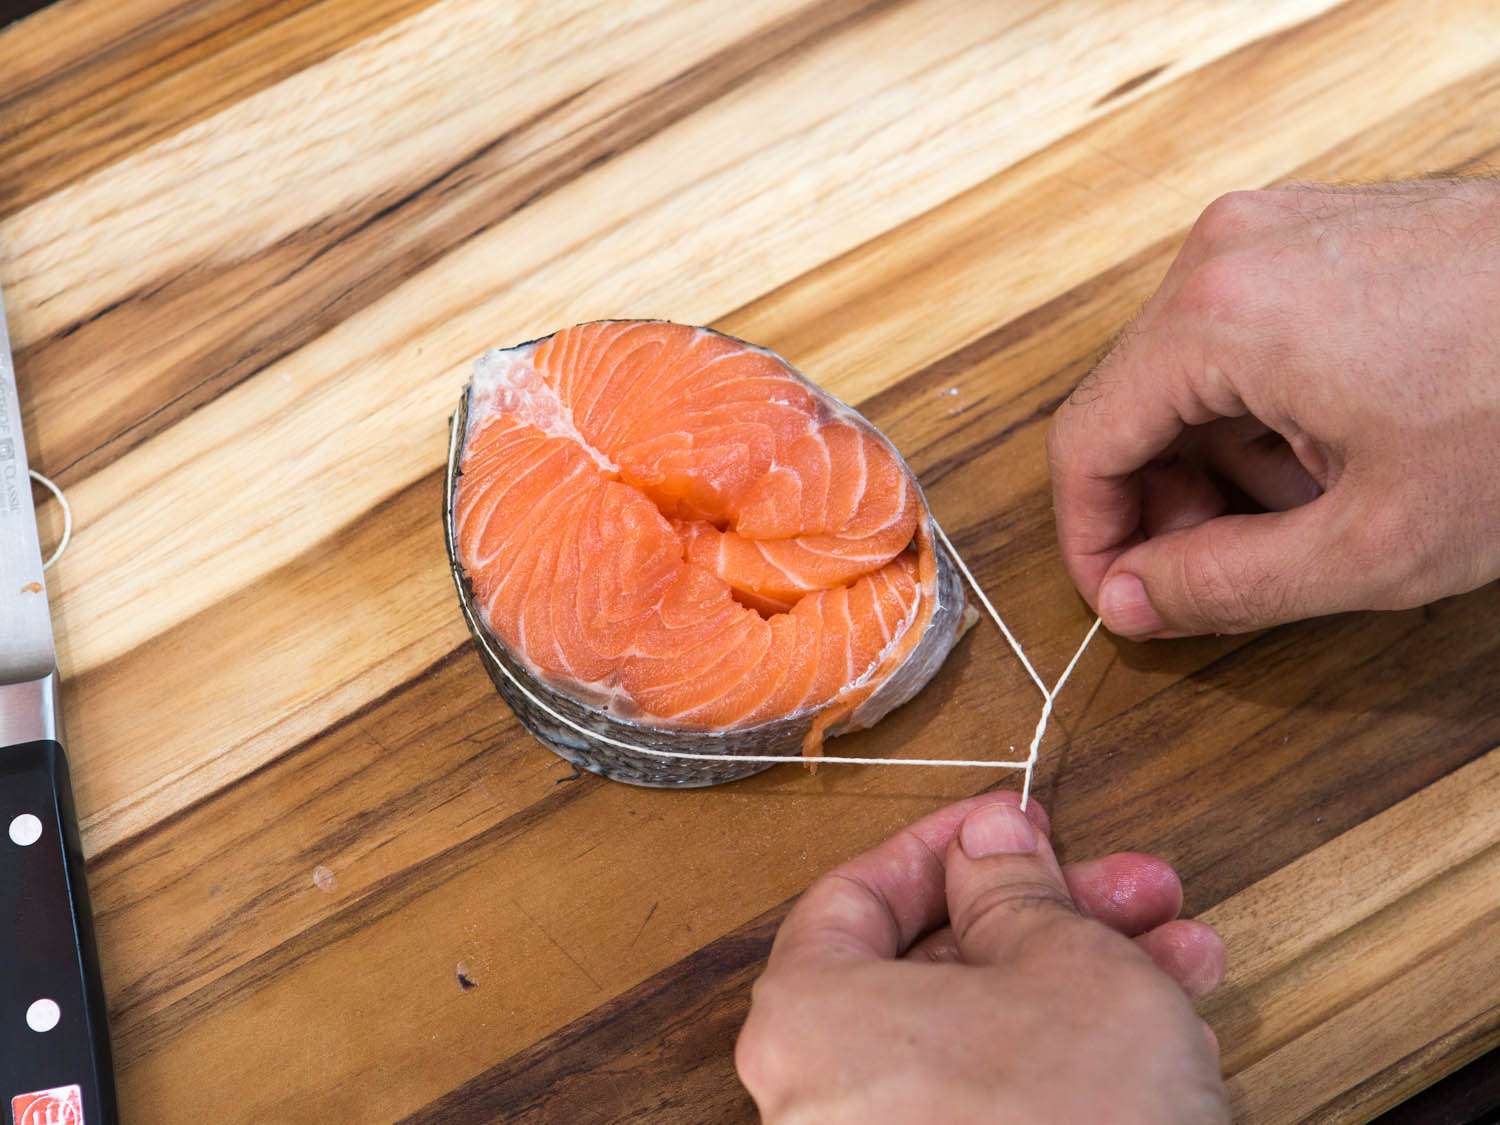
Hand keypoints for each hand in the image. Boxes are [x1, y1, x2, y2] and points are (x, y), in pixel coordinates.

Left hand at [735, 793, 1226, 1123]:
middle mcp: (823, 1097)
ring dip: (1084, 979)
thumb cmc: (1077, 1113)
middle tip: (1126, 884)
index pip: (857, 897)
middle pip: (934, 966)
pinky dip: (1069, 1058)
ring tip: (1179, 951)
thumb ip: (1013, 883)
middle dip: (1048, 912)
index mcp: (807, 1019)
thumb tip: (990, 835)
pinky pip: (996, 1102)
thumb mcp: (1062, 958)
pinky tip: (1166, 1029)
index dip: (949, 848)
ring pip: (982, 1033)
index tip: (1013, 825)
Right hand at [1047, 178, 1499, 636]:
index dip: (1093, 540)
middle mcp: (1227, 251)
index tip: (1124, 600)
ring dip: (1229, 462)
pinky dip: (1270, 409)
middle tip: (1231, 572)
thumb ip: (1224, 586)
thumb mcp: (1372, 542)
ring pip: (1191, 374)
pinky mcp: (1323, 232)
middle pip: (1136, 406)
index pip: (1086, 444)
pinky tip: (1344, 449)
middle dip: (1173, 505)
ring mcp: (1277, 231)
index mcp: (1217, 316)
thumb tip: (1129, 603)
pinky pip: (1246, 335)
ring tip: (1321, 509)